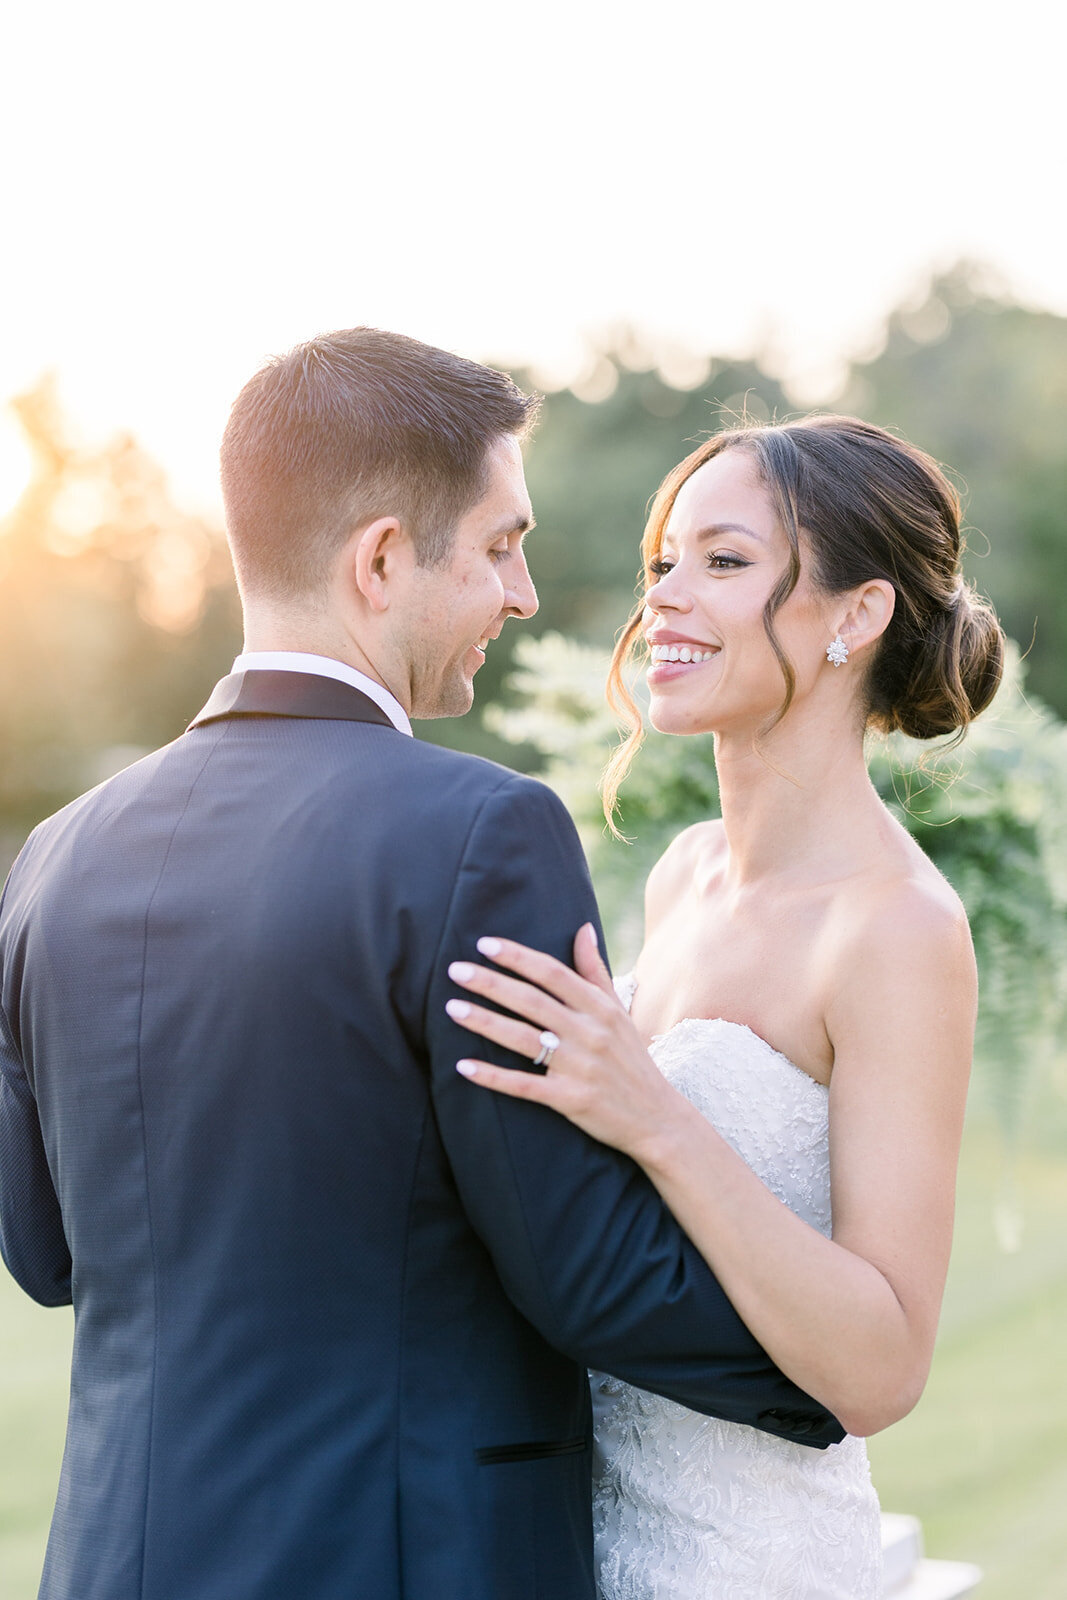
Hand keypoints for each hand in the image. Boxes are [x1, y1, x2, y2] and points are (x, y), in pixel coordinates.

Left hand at [445, 924, 688, 1161]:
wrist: (658, 1118)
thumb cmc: (631, 1060)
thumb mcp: (619, 1012)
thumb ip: (595, 971)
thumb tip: (582, 928)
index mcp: (600, 1008)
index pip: (553, 973)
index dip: (518, 957)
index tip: (484, 943)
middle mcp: (590, 1033)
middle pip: (532, 1001)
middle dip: (491, 983)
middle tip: (455, 970)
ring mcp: (580, 1067)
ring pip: (524, 1039)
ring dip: (485, 1023)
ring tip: (452, 1008)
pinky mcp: (571, 1100)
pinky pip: (524, 1085)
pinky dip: (493, 1076)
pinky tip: (464, 1067)